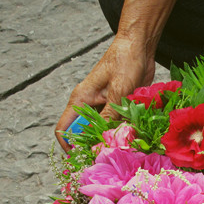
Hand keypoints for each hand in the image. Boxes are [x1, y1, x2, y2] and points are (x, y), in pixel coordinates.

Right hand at [54, 36, 155, 150]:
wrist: (140, 46)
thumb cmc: (125, 61)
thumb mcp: (118, 90)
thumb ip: (110, 116)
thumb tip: (103, 141)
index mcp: (81, 99)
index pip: (64, 128)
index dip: (69, 145)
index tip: (81, 158)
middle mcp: (89, 105)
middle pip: (85, 134)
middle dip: (94, 147)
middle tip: (108, 157)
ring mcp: (104, 107)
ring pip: (102, 132)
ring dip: (111, 140)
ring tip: (124, 148)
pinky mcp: (118, 108)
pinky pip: (117, 126)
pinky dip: (123, 132)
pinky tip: (133, 137)